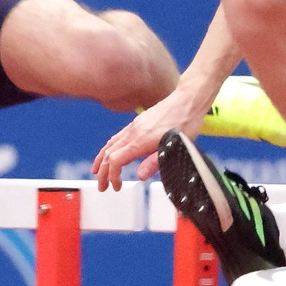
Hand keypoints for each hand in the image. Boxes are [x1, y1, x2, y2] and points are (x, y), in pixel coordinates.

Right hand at [93, 86, 210, 190]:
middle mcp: (133, 132)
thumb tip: (140, 176)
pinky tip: (109, 152)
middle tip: (102, 186)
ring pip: (109, 145)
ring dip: (101, 161)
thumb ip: (154, 163)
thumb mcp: (174, 147)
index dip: (112, 176)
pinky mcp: (137, 123)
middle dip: (102, 173)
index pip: (115, 161)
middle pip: (108, 154)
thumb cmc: (185, 120)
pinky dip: (108, 148)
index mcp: (140, 140)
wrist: (188, 99)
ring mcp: (133, 127)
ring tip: (97, 172)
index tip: (117, 186)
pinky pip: (116, 137)